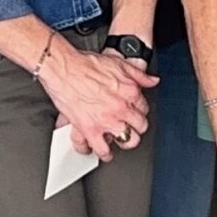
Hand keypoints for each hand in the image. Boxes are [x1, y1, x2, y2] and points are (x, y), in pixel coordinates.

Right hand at [38, 44, 153, 156]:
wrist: (63, 68)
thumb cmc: (85, 64)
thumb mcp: (118, 63)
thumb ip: (138, 74)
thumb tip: (152, 80)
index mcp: (130, 92)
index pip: (144, 108)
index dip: (139, 110)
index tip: (134, 111)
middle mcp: (121, 108)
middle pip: (140, 126)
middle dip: (136, 127)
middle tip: (130, 126)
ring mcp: (106, 120)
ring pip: (127, 140)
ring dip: (124, 141)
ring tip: (120, 140)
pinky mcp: (90, 129)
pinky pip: (102, 149)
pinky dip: (103, 153)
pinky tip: (103, 151)